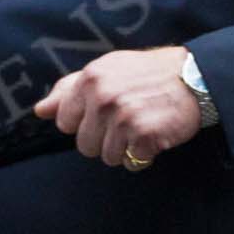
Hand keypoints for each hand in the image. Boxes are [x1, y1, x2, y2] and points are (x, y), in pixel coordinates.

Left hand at [38, 46, 199, 167]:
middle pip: (84, 145)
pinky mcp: (144, 136)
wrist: (193, 77)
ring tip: (139, 128)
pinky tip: (152, 137)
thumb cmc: (146, 73)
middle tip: (125, 122)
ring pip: (107, 157)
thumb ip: (69, 89)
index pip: (65, 121)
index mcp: (90, 78)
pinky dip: (142, 157)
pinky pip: (132, 163)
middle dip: (103, 139)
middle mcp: (103, 97)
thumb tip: (40, 111)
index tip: (102, 115)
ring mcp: (123, 117)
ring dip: (124, 149)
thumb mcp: (105, 70)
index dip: (83, 123)